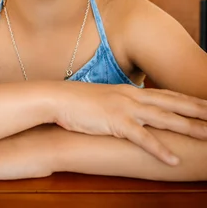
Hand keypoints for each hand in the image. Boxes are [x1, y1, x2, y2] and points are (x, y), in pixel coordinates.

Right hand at [53, 82, 206, 165]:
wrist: (58, 98)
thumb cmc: (80, 101)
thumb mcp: (107, 100)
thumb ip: (124, 104)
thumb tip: (137, 112)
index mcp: (132, 91)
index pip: (168, 95)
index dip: (189, 100)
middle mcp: (133, 97)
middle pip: (173, 103)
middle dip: (198, 109)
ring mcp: (125, 108)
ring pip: (164, 118)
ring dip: (188, 127)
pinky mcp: (115, 122)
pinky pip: (142, 138)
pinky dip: (159, 149)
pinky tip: (173, 159)